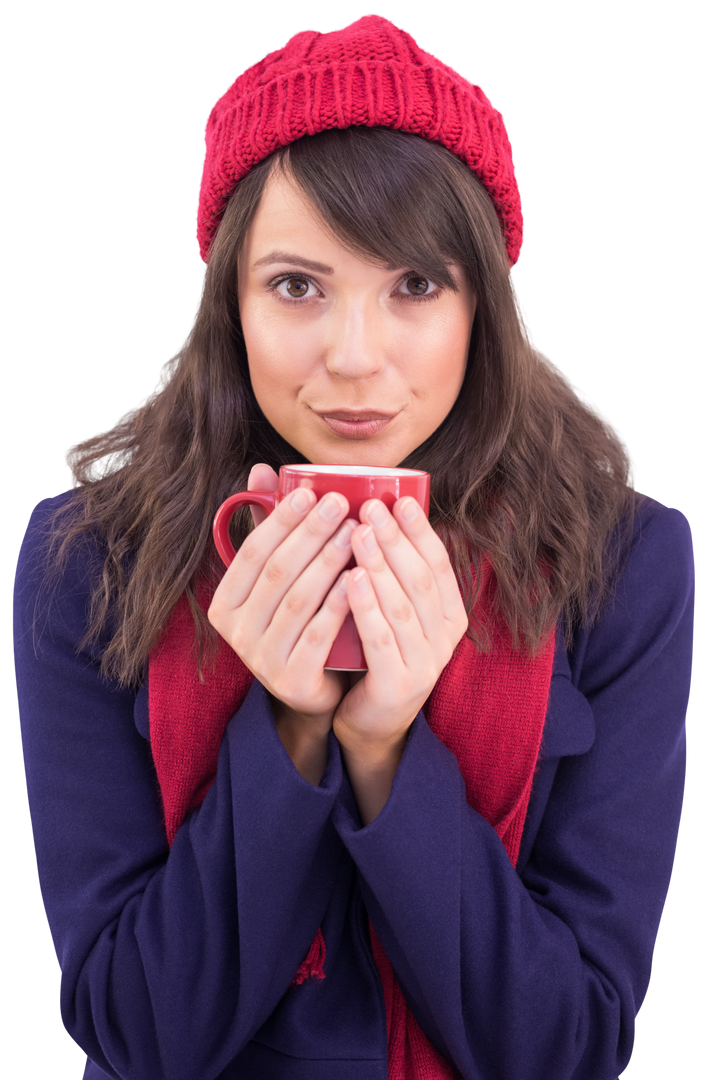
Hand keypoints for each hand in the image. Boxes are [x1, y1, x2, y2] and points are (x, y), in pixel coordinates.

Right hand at [208, 464, 356, 726]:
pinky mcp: (290, 680)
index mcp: (227, 601)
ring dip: (328, 562)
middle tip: (342, 504)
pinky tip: (359, 579)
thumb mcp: (280, 576)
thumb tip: (262, 469)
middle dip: (310, 534)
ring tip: (357, 533)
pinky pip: (316, 635)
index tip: (311, 493)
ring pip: (297, 600)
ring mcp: (261, 658)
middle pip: (277, 572)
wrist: (314, 688)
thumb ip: (270, 527)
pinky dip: (337, 605)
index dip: (281, 520)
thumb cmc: (298, 619)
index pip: (253, 551)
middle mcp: (236, 630)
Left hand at [333, 497, 468, 754]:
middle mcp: (445, 639)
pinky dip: (366, 607)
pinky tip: (350, 580)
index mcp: (450, 615)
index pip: (439, 565)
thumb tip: (376, 513)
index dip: (420, 531)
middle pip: (421, 580)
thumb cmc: (376, 653)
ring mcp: (426, 664)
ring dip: (380, 566)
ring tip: (357, 534)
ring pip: (402, 606)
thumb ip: (391, 572)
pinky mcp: (399, 685)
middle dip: (396, 540)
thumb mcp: (392, 611)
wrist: (370, 720)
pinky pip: (382, 639)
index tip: (400, 501)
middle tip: (371, 507)